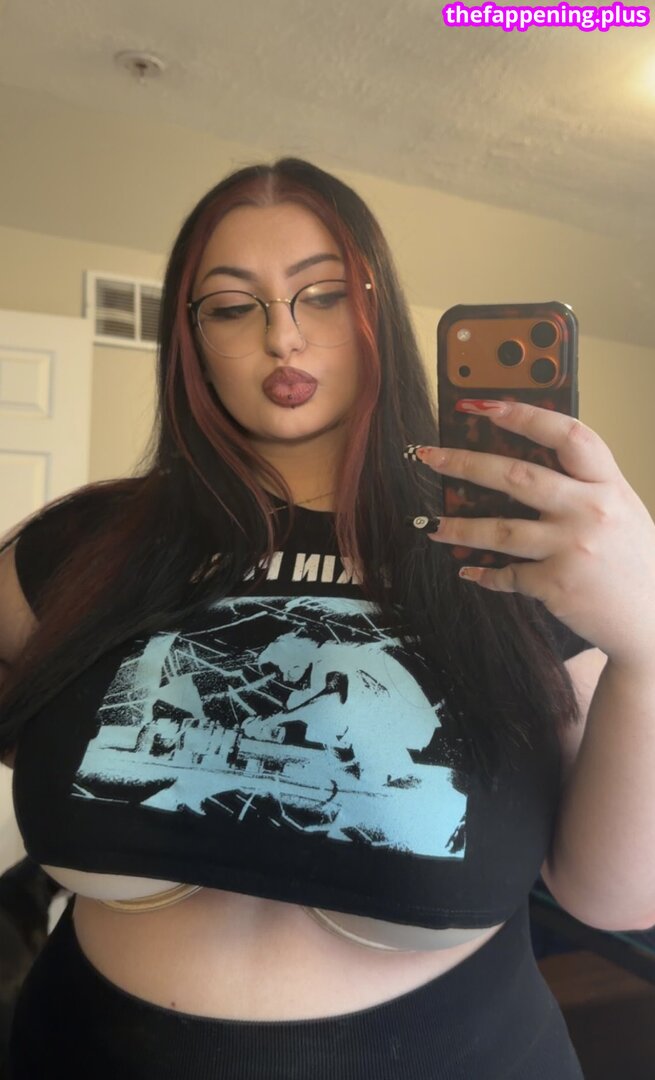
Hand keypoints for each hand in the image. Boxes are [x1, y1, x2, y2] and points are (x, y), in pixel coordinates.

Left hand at [414, 399, 654, 669]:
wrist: (654, 621)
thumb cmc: (633, 561)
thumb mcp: (620, 509)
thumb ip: (583, 485)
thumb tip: (521, 464)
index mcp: (608, 484)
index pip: (566, 434)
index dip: (523, 414)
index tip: (482, 406)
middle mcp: (591, 511)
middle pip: (516, 477)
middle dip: (464, 463)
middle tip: (428, 457)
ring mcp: (573, 548)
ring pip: (501, 530)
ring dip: (460, 526)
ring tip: (433, 525)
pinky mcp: (557, 585)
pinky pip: (508, 575)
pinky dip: (485, 573)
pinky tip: (469, 571)